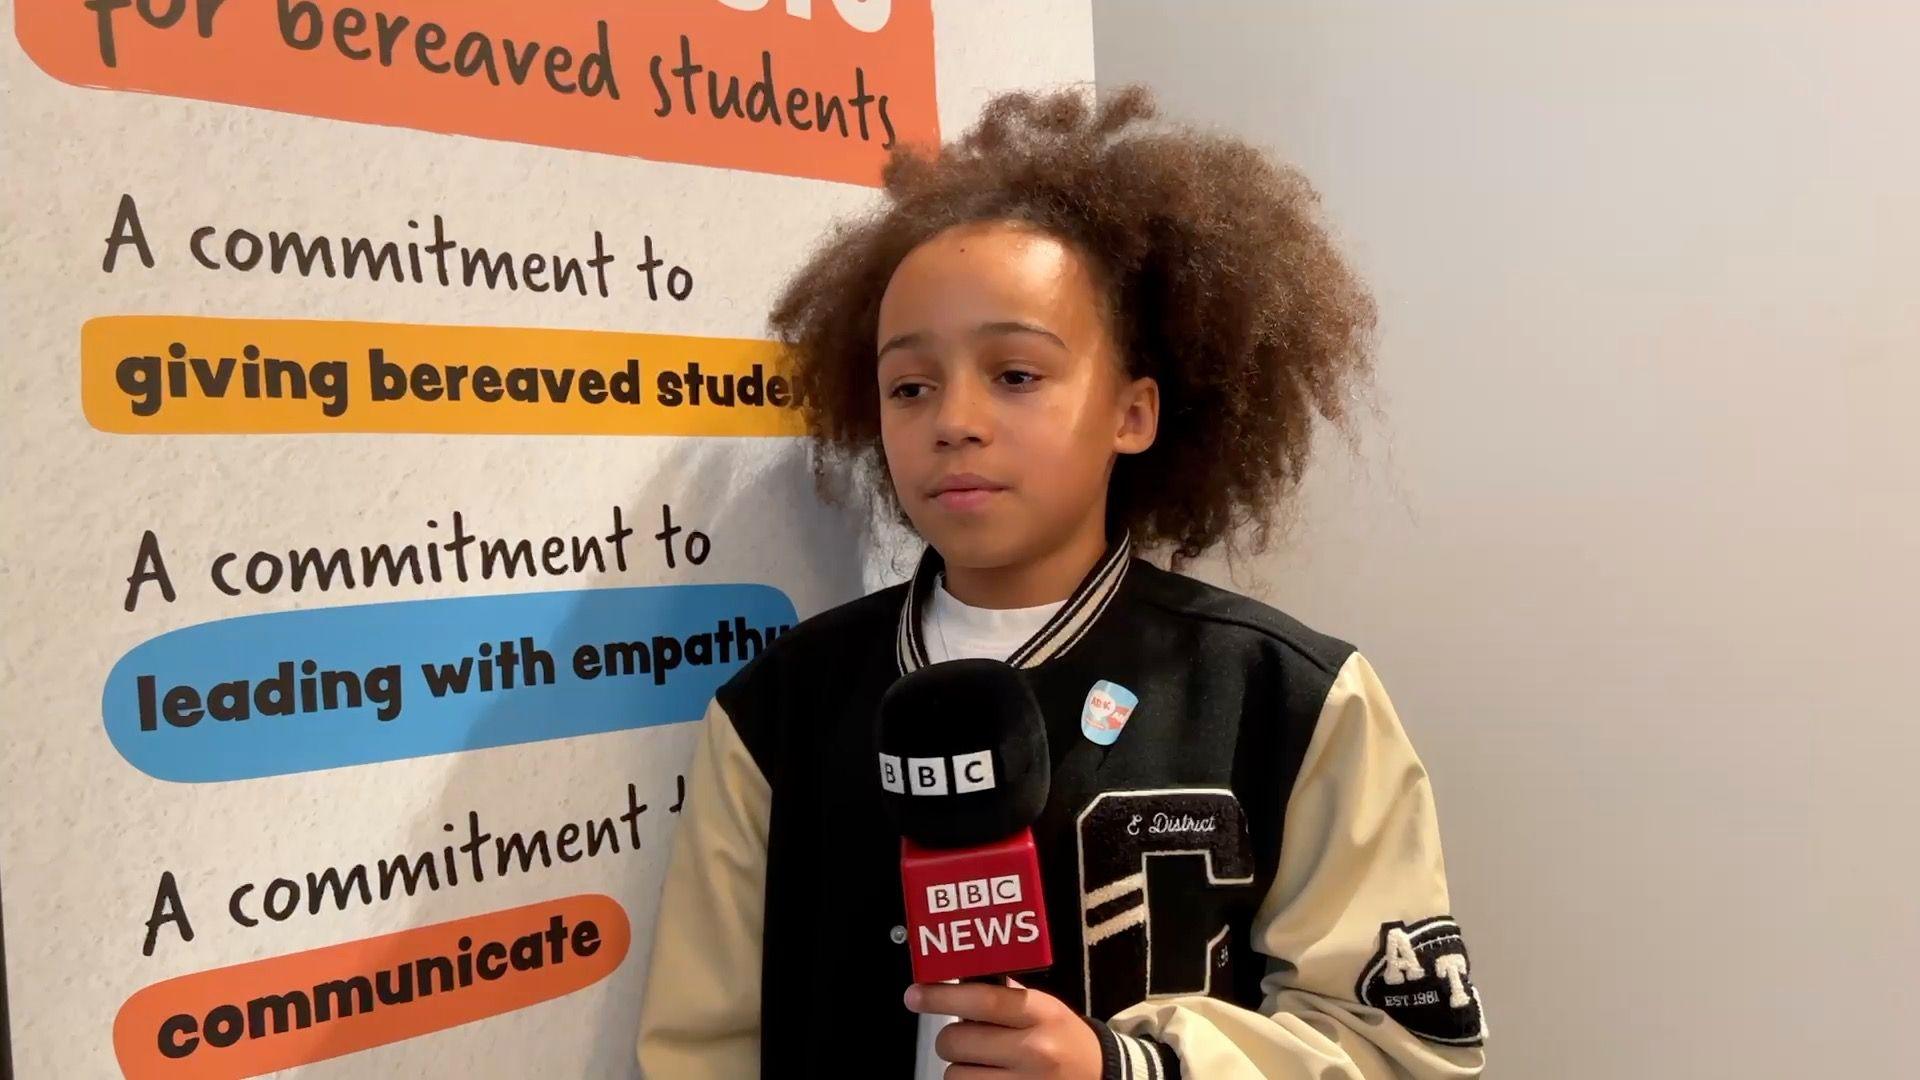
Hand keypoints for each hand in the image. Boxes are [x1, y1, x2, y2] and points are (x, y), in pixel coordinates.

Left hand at [905, 979, 1102, 1078]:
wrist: (1100, 1076)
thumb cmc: (1064, 1038)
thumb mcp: (1045, 1007)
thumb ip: (1005, 993)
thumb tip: (956, 977)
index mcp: (1040, 1014)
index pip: (982, 1001)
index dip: (941, 997)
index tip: (915, 995)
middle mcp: (1034, 1051)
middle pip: (956, 1042)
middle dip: (951, 1038)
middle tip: (965, 1037)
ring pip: (955, 1076)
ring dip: (959, 1068)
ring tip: (982, 1063)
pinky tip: (987, 1077)